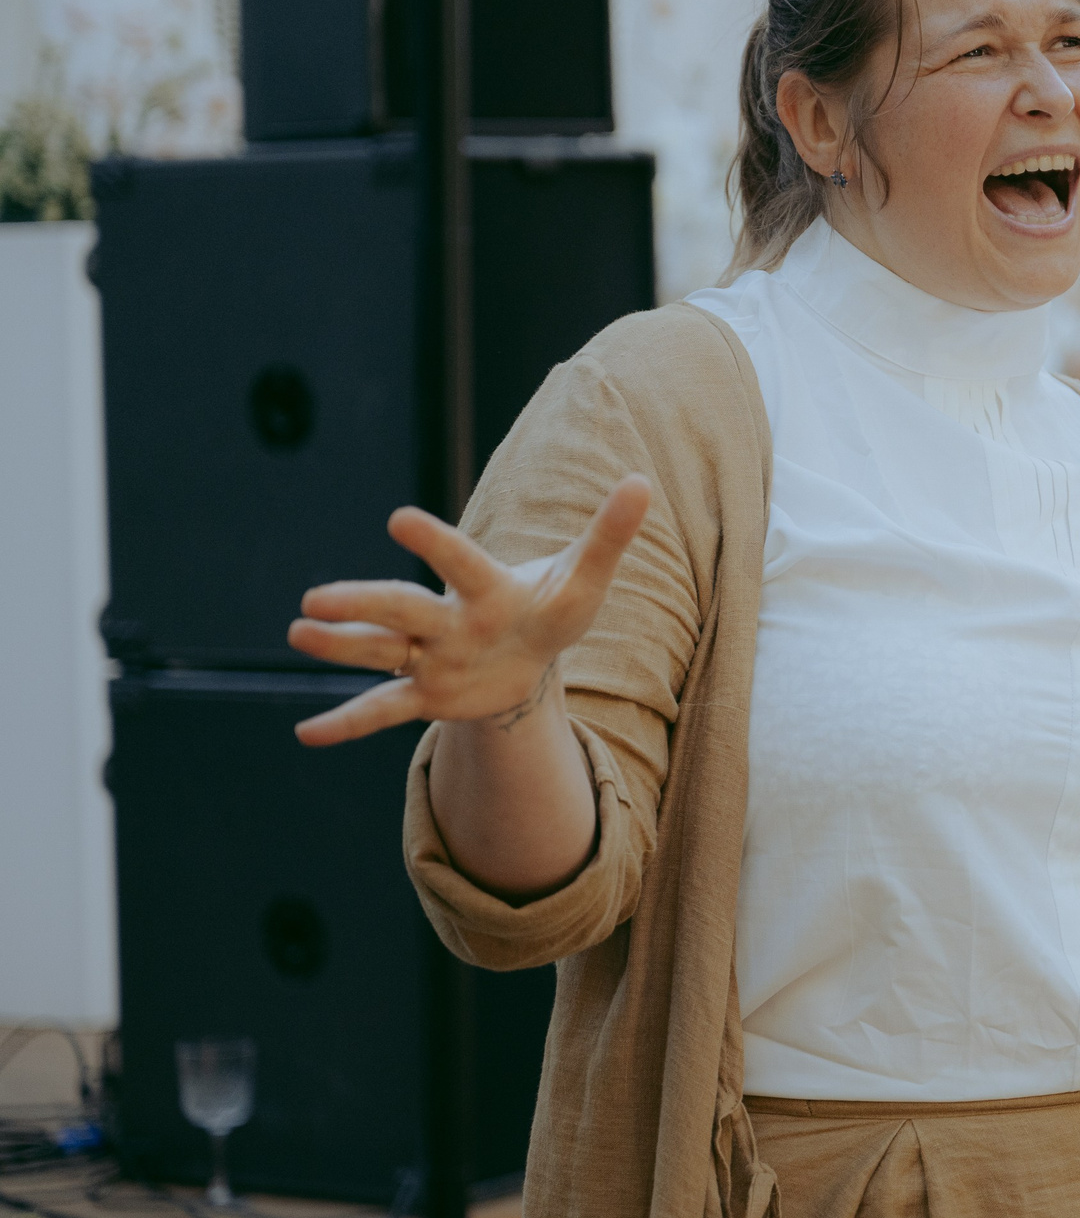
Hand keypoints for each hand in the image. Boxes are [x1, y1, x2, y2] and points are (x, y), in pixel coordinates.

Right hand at [287, 476, 652, 745]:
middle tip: (313, 599)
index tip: (398, 520)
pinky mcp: (428, 694)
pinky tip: (306, 736)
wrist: (531, 653)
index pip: (460, 561)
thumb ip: (610, 534)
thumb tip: (643, 482)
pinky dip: (348, 723)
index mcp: (487, 587)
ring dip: (342, 647)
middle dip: (361, 604)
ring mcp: (432, 657)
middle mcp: (449, 619)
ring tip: (299, 633)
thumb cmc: (554, 605)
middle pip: (401, 608)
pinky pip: (382, 709)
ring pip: (380, 651)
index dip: (434, 542)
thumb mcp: (586, 578)